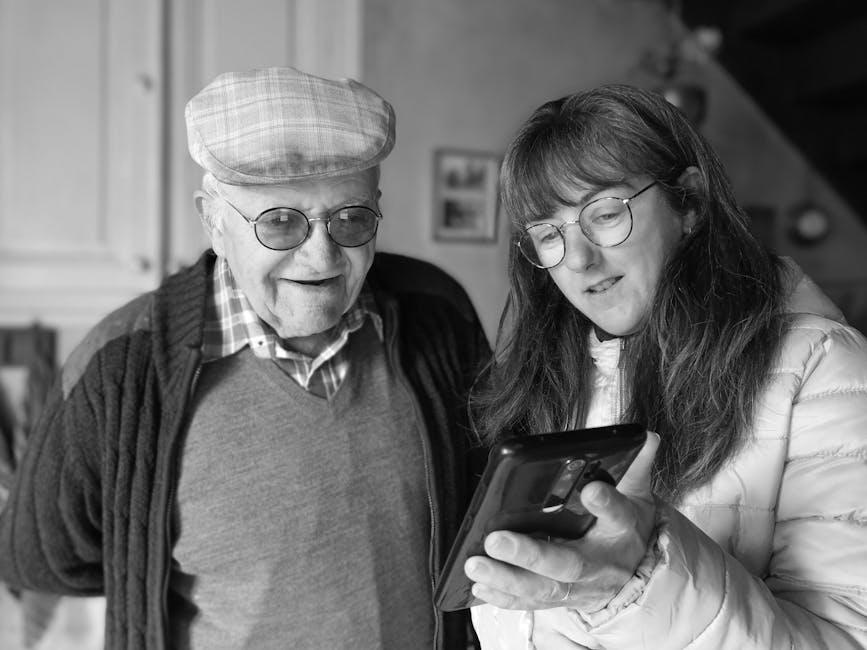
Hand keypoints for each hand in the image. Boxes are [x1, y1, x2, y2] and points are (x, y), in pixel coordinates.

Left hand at [464, 431, 659, 611]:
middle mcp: (600, 563)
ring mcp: (578, 587)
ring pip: (543, 588)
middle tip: (495, 539)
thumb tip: (646, 436)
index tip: (591, 489)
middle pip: (567, 563)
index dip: (606, 503)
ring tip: (474, 564)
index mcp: (621, 531)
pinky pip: (530, 603)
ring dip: (507, 578)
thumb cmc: (625, 526)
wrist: (633, 574)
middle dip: (530, 554)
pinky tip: (479, 586)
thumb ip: (636, 467)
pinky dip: (503, 597)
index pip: (619, 515)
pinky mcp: (559, 599)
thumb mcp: (638, 495)